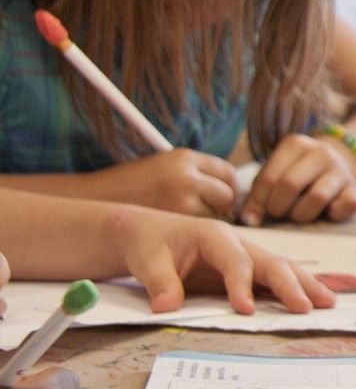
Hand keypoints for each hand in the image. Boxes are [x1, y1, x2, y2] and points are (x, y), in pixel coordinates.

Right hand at [97, 149, 236, 218]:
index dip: (227, 187)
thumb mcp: (164, 168)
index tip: (219, 198)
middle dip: (222, 206)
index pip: (227, 173)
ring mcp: (180, 198)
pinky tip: (175, 229)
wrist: (92, 199)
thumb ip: (195, 175)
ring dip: (207, 219)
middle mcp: (186, 175)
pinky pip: (198, 228)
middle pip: (227, 194)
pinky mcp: (173, 220)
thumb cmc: (131, 186)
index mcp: (184, 157)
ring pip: (215, 214)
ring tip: (183, 219)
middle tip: (205, 213)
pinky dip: (193, 230)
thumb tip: (230, 192)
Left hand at [118, 208, 334, 313]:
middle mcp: (239, 242)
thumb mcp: (147, 261)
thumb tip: (166, 307)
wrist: (148, 233)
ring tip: (328, 303)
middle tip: (306, 308)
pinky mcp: (249, 267)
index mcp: (215, 235)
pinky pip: (277, 276)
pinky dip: (298, 287)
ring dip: (305, 285)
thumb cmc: (149, 245)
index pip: (236, 262)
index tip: (245, 311)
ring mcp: (248, 254)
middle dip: (290, 285)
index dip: (242, 285)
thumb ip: (160, 282)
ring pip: (282, 267)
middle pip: (271, 262)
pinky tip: (314, 300)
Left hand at [242, 134, 355, 225]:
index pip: (269, 177)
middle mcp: (321, 152)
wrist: (335, 167)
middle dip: (278, 207)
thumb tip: (248, 221)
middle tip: (277, 214)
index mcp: (295, 144)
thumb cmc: (296, 175)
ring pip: (317, 196)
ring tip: (297, 215)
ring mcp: (341, 170)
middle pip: (290, 184)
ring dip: (302, 214)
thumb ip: (258, 194)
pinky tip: (326, 213)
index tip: (252, 218)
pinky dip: (333, 215)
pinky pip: (345, 207)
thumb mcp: (275, 175)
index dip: (257, 202)